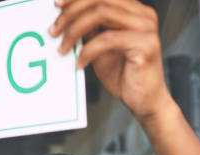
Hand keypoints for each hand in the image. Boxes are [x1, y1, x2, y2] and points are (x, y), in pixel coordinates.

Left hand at [50, 0, 172, 119]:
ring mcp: (146, 27)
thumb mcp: (100, 47)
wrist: (143, 100)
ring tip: (63, 49)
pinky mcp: (146, 44)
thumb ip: (90, 30)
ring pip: (102, 14)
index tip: (57, 5)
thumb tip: (65, 18)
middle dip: (71, 13)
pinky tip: (80, 63)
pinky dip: (88, 51)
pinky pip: (107, 40)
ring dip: (75, 30)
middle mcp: (143, 14)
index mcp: (134, 10)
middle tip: (53, 31)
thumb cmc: (124, 74)